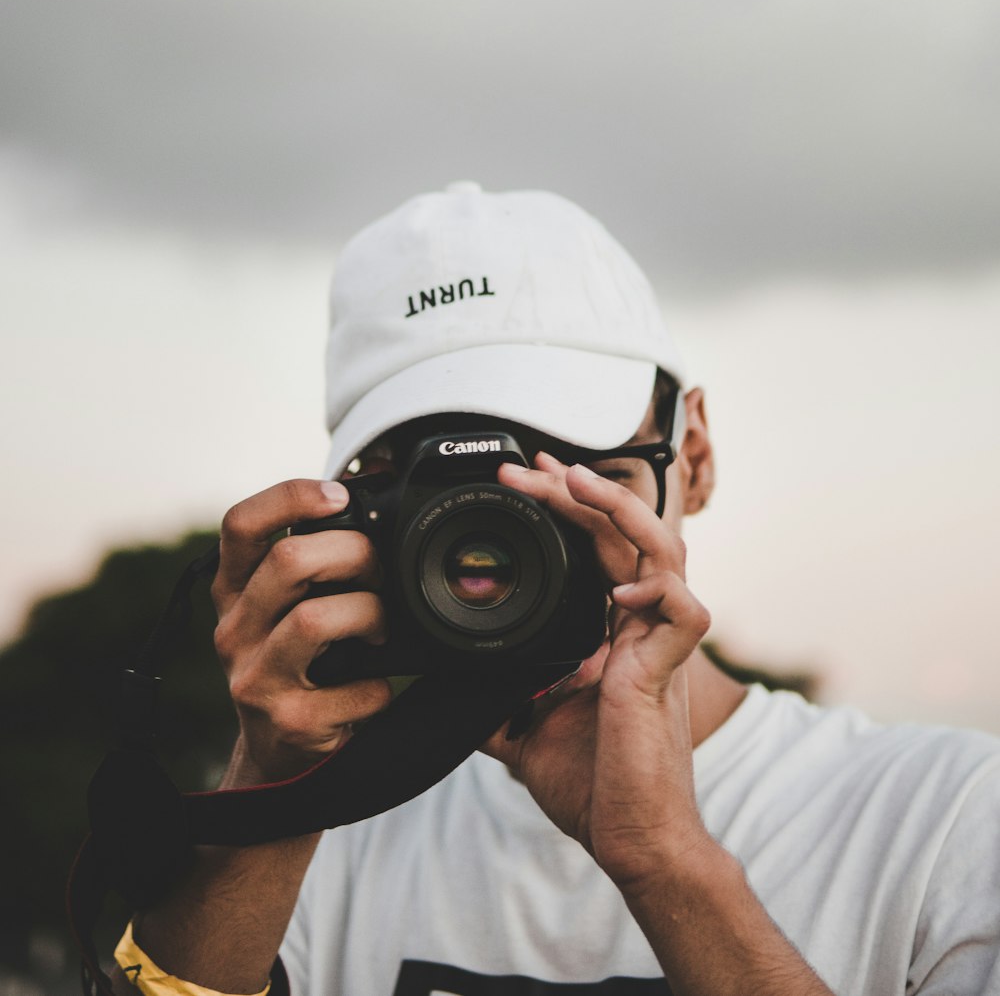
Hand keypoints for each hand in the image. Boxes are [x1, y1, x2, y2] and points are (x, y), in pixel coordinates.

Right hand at [211, 479, 392, 784]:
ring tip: (381, 627)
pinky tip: (376, 687)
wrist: (280, 751)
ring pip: (317, 619)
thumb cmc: (298, 660)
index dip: (290, 497)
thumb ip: (315, 553)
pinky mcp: (288, 722)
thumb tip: (376, 479)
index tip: (339, 496)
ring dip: (370, 614)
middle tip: (378, 573)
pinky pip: (355, 688)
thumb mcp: (288, 603)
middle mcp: (234, 630)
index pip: (240, 523)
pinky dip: (380, 685)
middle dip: (354, 553)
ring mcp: (255, 679)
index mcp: (234, 589)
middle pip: (288, 561)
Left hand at [482, 454, 712, 890]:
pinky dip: (657, 589)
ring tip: (577, 482)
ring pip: (664, 550)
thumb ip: (500, 701)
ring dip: (620, 510)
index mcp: (614, 630)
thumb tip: (452, 691)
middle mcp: (641, 627)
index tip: (529, 478)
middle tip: (533, 465)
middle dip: (578, 491)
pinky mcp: (672, 673)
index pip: (596, 548)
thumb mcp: (526, 730)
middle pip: (622, 534)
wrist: (628, 838)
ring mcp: (660, 646)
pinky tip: (620, 589)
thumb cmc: (591, 785)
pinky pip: (686, 611)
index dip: (569, 507)